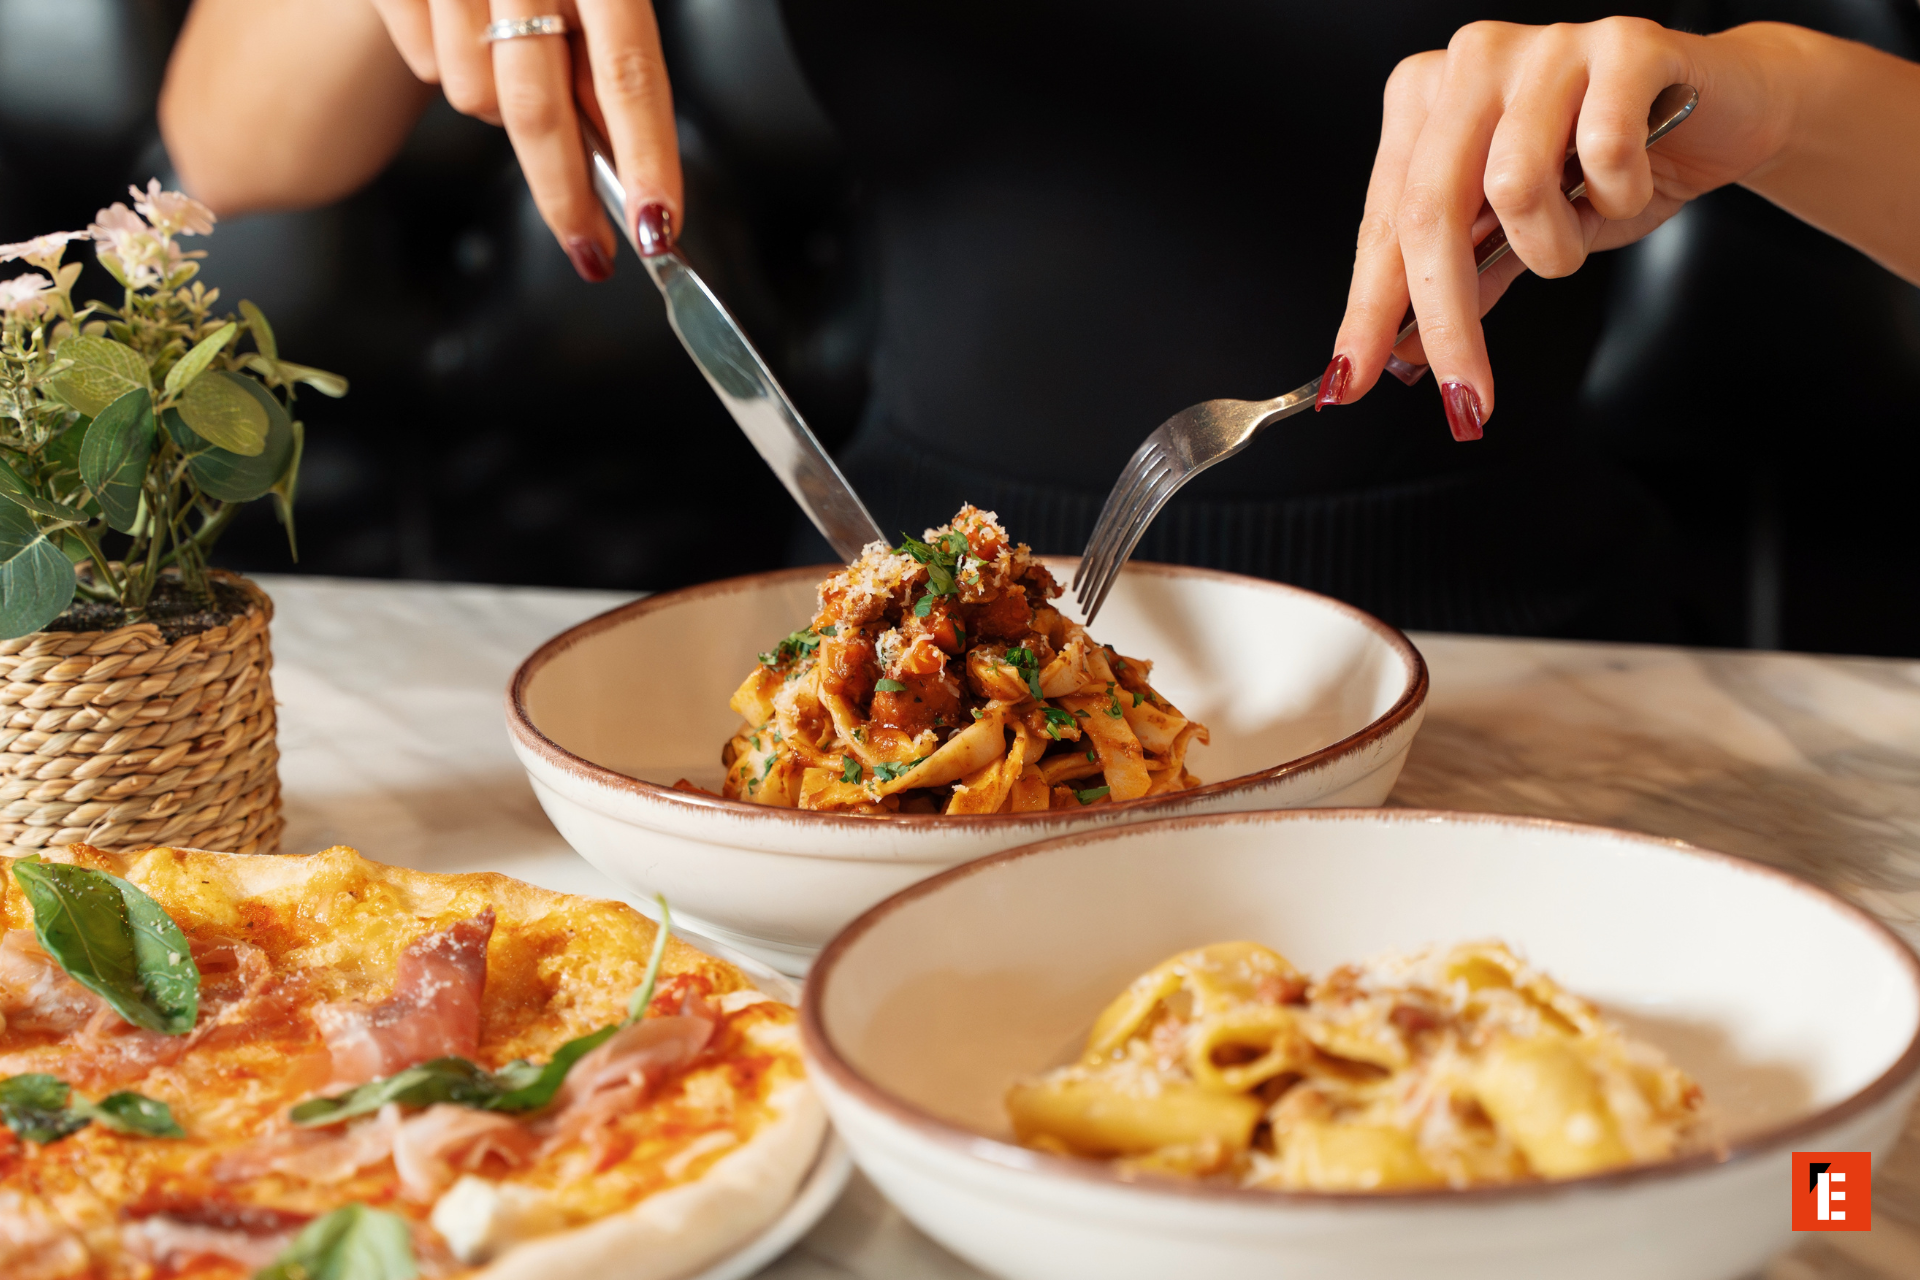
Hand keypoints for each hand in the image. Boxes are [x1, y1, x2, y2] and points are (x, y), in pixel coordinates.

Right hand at [368, 0, 680, 280]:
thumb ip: (609, 59)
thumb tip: (624, 162)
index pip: (629, 73)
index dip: (645, 157)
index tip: (657, 225)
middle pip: (537, 108)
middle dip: (565, 195)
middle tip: (589, 247)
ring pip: (474, 96)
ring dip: (497, 104)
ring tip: (504, 49)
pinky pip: (424, 65)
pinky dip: (444, 62)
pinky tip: (457, 22)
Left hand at [1319, 18, 1791, 436]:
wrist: (1727, 112)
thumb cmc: (1610, 168)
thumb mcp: (1521, 236)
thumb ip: (1461, 281)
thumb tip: (1400, 353)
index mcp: (1427, 100)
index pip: (1383, 221)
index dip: (1366, 308)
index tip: (1352, 381)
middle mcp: (1473, 62)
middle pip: (1430, 210)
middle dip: (1445, 321)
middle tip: (1466, 397)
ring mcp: (1545, 47)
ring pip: (1515, 187)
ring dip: (1554, 247)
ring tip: (1580, 232)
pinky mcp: (1624, 44)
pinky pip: (1604, 149)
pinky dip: (1618, 195)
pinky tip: (1629, 183)